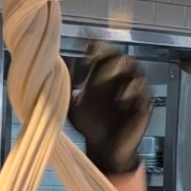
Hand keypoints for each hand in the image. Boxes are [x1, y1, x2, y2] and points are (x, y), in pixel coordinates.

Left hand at [68, 42, 151, 175]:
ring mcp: (133, 94)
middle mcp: (119, 82)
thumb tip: (48, 74)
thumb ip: (65, 91)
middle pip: (121, 60)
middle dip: (110, 56)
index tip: (87, 41)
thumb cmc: (89, 125)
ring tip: (111, 72)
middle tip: (98, 55)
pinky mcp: (143, 108)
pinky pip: (143, 97)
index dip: (96, 48)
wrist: (103, 149)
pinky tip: (122, 98)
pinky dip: (133, 95)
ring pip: (136, 74)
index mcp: (103, 79)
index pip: (102, 57)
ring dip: (123, 72)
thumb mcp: (73, 107)